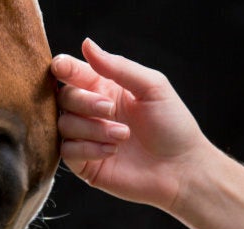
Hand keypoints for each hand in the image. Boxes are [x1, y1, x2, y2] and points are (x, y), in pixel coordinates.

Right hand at [52, 38, 210, 209]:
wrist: (181, 168)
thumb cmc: (172, 125)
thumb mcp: (152, 87)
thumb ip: (118, 67)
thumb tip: (86, 44)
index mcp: (106, 89)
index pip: (73, 73)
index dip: (64, 67)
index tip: (62, 68)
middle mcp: (93, 112)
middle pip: (64, 97)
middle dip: (85, 101)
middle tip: (110, 110)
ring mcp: (88, 138)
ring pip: (65, 124)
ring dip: (92, 128)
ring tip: (123, 136)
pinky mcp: (86, 164)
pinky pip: (67, 151)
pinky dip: (88, 149)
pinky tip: (112, 151)